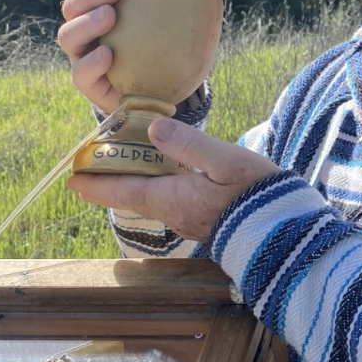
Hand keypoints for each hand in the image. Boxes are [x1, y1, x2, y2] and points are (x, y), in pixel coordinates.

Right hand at [56, 0, 162, 113]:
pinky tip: (107, 54)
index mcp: (97, 6)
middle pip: (73, 6)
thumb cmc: (154, 41)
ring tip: (109, 15)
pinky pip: (81, 74)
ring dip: (86, 23)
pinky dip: (91, 63)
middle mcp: (84, 29)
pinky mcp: (90, 85)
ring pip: (69, 36)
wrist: (158, 88)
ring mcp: (83, 56)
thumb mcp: (160, 9)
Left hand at [68, 117, 280, 241]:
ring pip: (152, 200)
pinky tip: (164, 177)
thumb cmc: (259, 194)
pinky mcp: (207, 221)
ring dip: (134, 184)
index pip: (124, 191)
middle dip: (111, 182)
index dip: (97, 184)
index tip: (73, 180)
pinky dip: (156, 188)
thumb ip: (189, 144)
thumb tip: (152, 129)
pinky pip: (170, 202)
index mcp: (174, 198)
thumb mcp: (226, 161)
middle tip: (90, 169)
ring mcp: (191, 220)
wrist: (288, 232)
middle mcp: (176, 214)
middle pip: (134, 197)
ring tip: (123, 167)